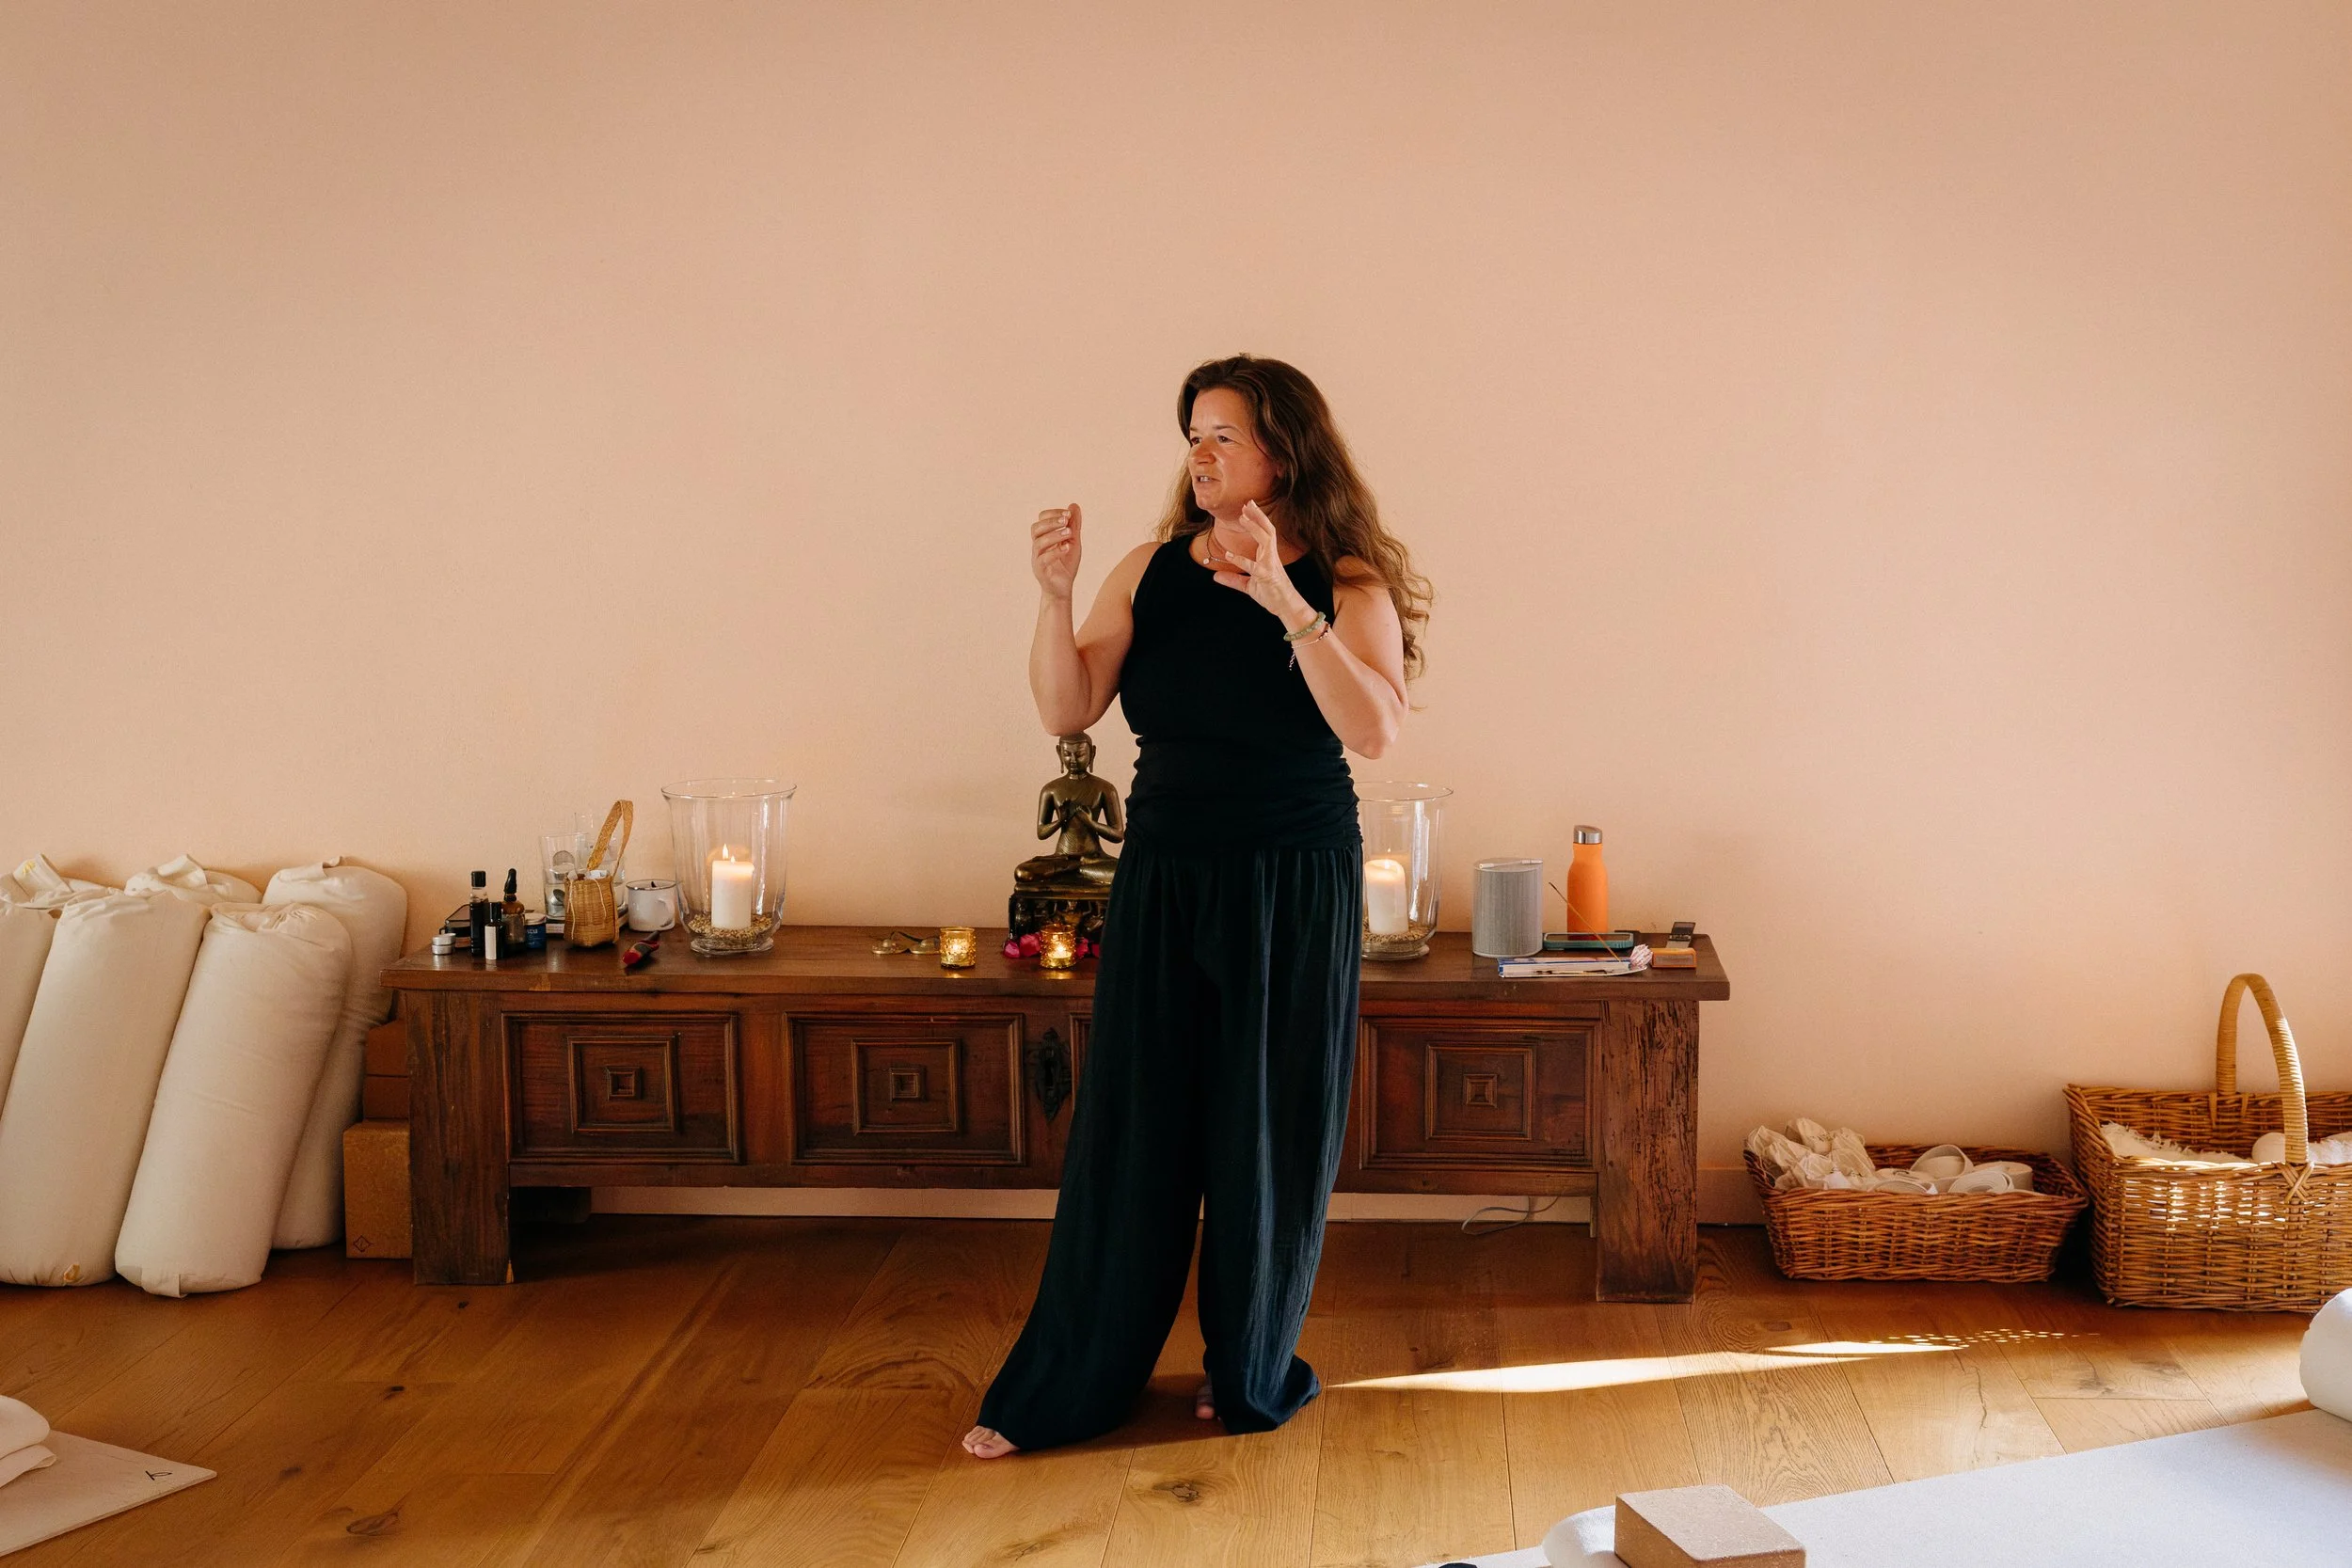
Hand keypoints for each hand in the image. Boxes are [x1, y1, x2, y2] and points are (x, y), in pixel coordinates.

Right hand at [1031, 503, 1081, 599]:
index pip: (1041, 520)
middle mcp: (1038, 547)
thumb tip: (1073, 505)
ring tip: (1069, 533)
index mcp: (1043, 538)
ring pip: (1039, 542)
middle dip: (1051, 522)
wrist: (1063, 589)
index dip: (1053, 514)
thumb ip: (1074, 526)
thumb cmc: (1066, 565)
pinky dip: (1056, 551)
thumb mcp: (1073, 542)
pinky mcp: (1040, 571)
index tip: (1068, 514)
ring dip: (1054, 535)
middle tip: (1066, 520)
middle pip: (1036, 528)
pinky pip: (1043, 559)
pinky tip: (1067, 547)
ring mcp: (1037, 558)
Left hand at [1209, 501, 1314, 630]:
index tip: (1247, 508)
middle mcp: (1271, 556)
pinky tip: (1229, 554)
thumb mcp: (1248, 586)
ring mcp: (1270, 565)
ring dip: (1255, 527)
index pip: (1264, 532)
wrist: (1286, 607)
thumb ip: (1233, 579)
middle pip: (1267, 530)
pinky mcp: (1266, 576)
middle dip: (1258, 515)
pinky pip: (1253, 566)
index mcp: (1268, 556)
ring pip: (1266, 540)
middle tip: (1248, 503)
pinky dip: (1240, 560)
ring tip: (1243, 517)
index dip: (1256, 519)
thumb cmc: (1271, 594)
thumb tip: (1215, 575)